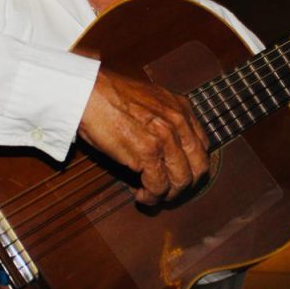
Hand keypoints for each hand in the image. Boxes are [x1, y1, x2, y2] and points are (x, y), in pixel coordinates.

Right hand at [78, 68, 210, 204]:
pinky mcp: (148, 152)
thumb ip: (164, 120)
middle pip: (199, 166)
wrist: (88, 92)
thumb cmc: (109, 96)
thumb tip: (165, 147)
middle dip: (184, 184)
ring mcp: (166, 138)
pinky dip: (152, 196)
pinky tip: (141, 194)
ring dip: (168, 194)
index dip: (191, 165)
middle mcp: (179, 122)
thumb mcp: (149, 101)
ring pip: (182, 180)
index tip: (176, 173)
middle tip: (168, 190)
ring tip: (153, 195)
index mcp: (181, 108)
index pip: (202, 146)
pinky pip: (159, 185)